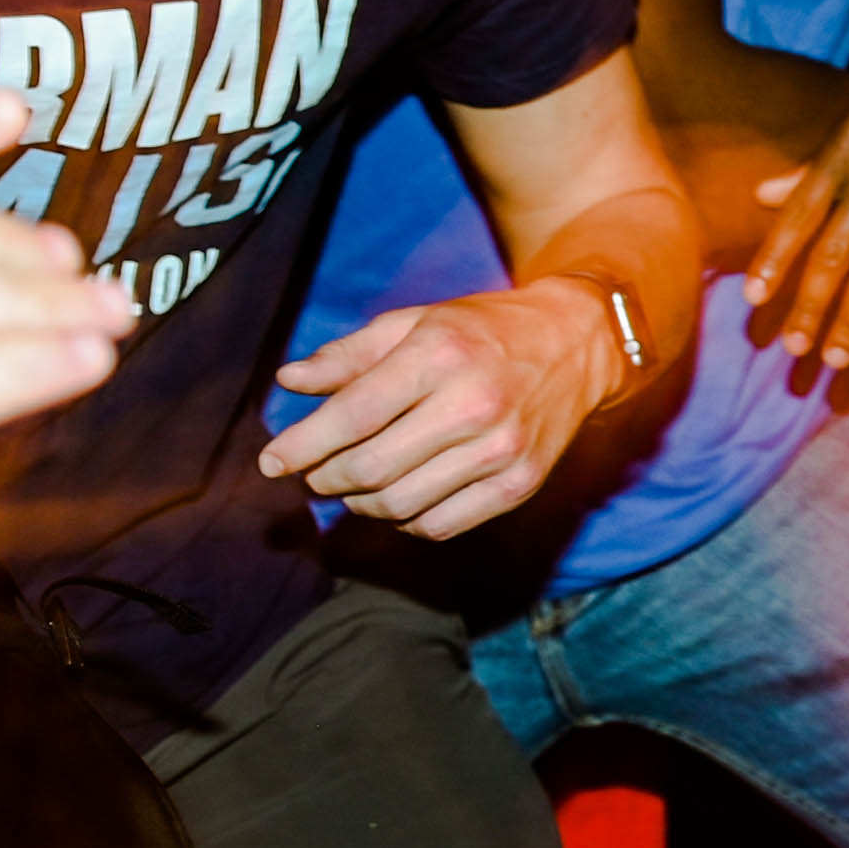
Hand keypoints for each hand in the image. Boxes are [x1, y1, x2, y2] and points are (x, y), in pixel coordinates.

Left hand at [261, 277, 626, 535]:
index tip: (270, 462)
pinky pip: (441, 525)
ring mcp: (501, 451)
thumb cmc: (484, 329)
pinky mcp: (520, 483)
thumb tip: (290, 383)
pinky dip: (406, 521)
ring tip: (351, 486)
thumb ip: (350, 355)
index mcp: (439, 356)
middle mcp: (472, 406)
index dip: (302, 445)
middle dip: (325, 478)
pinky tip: (398, 499)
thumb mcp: (415, 322)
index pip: (352, 416)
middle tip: (313, 473)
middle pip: (371, 468)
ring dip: (360, 503)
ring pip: (401, 504)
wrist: (578, 343)